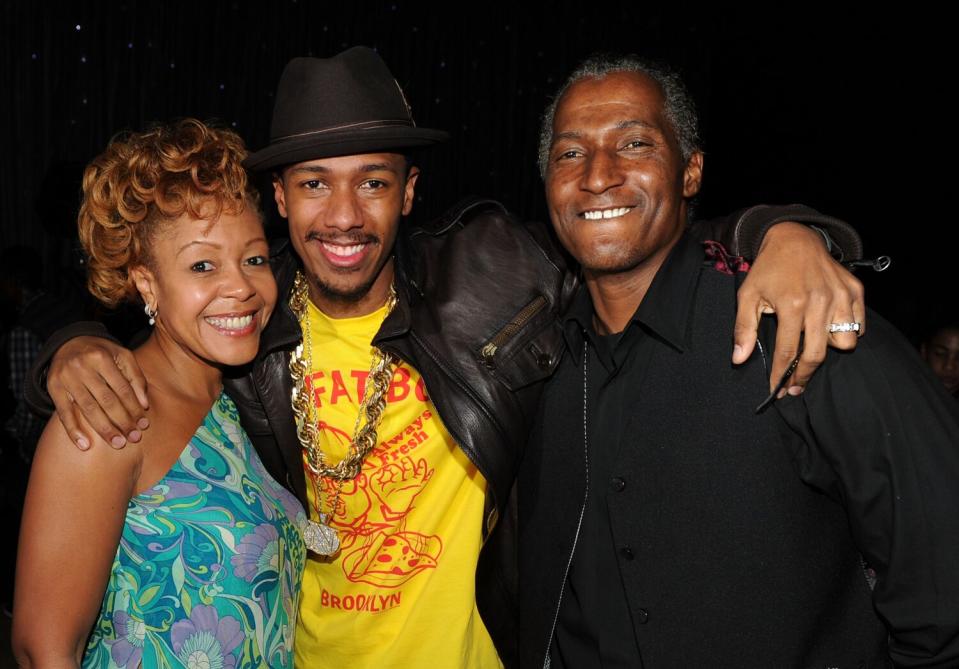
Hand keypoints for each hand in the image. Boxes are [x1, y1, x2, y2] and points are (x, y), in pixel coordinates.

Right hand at [47, 336, 148, 448]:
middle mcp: (82, 367)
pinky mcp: (53, 388)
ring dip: (104, 429)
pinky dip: (73, 430)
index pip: (122, 389)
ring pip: (87, 408)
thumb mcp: (123, 356)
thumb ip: (136, 378)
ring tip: (117, 443)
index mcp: (102, 358)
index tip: (144, 425)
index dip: (134, 408)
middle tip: (134, 438)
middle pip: (106, 400)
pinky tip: (84, 445)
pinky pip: (64, 412)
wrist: (69, 342)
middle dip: (122, 421)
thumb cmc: (102, 353)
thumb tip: (144, 405)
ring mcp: (66, 378)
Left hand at [732, 222, 864, 394]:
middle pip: (817, 354)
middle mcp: (820, 301)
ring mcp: (841, 296)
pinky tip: (828, 326)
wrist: (794, 237)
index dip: (781, 375)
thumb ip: (743, 328)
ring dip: (828, 347)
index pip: (788, 351)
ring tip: (812, 341)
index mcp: (792, 304)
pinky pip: (859, 325)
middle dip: (804, 375)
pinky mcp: (856, 290)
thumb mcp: (748, 295)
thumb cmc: (768, 269)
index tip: (776, 391)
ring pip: (845, 341)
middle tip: (794, 386)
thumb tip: (738, 359)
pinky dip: (847, 330)